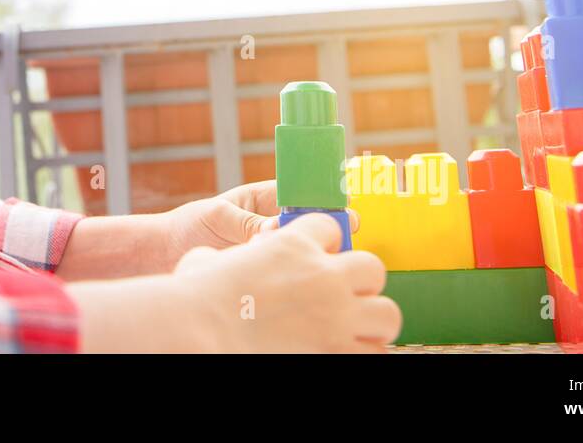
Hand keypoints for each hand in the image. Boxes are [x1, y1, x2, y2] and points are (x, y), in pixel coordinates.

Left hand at [160, 179, 358, 268]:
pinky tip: (302, 279)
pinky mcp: (263, 272)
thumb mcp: (218, 217)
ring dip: (314, 252)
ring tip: (326, 258)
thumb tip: (274, 232)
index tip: (346, 212)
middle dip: (330, 230)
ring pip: (303, 248)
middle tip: (346, 240)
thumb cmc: (188, 227)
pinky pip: (286, 270)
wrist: (163, 254)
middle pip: (311, 224)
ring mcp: (269, 248)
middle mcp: (271, 223)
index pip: (302, 194)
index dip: (325, 201)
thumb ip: (247, 223)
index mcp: (262, 199)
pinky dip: (295, 273)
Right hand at [171, 211, 398, 351]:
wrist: (201, 330)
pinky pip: (375, 353)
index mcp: (293, 243)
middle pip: (372, 267)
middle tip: (342, 296)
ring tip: (352, 329)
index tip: (316, 256)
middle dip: (360, 281)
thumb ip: (228, 259)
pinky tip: (345, 351)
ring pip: (386, 313)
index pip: (331, 228)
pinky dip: (364, 352)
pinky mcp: (338, 351)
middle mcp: (324, 275)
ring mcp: (336, 316)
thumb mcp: (209, 260)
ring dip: (371, 321)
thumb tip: (213, 263)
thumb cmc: (195, 294)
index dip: (323, 242)